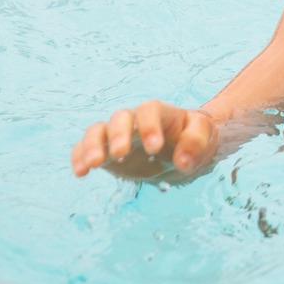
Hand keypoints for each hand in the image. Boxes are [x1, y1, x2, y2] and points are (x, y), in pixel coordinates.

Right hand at [70, 100, 217, 178]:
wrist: (181, 151)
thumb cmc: (192, 138)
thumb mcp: (204, 135)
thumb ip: (196, 141)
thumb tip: (182, 161)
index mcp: (159, 113)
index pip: (149, 110)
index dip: (149, 126)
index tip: (154, 148)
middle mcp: (134, 120)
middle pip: (119, 117)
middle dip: (118, 134)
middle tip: (119, 154)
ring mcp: (116, 135)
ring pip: (97, 130)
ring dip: (92, 146)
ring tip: (93, 165)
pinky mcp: (105, 151)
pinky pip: (85, 148)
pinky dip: (79, 157)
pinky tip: (81, 172)